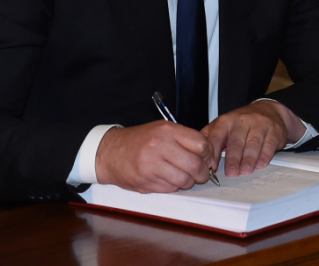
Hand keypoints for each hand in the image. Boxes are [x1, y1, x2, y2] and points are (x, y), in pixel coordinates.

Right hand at [95, 121, 214, 192]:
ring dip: (189, 182)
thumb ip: (184, 139)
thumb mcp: (162, 129)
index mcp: (167, 131)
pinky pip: (170, 189)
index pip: (200, 144)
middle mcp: (160, 146)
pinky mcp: (146, 181)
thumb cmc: (140, 140)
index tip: (206, 157)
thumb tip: (208, 153)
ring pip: (184, 180)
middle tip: (201, 174)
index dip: (207, 153)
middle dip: (202, 173)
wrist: (110, 152)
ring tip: (184, 177)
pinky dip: (174, 186)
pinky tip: (168, 179)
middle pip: (195, 165)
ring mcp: (152, 165)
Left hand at [202, 101, 305, 177]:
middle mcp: (242, 120)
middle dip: (232, 158)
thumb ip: (210, 138)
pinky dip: (265, 155)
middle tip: (230, 173)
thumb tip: (195, 155)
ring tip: (245, 171)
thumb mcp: (223, 126)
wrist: (269, 111)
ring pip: (253, 142)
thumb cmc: (242, 123)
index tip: (210, 166)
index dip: (213, 152)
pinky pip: (269, 143)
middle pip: (236, 141)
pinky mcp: (273, 130)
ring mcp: (259, 124)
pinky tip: (260, 164)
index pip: (217, 136)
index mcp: (226, 121)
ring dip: (248, 158)